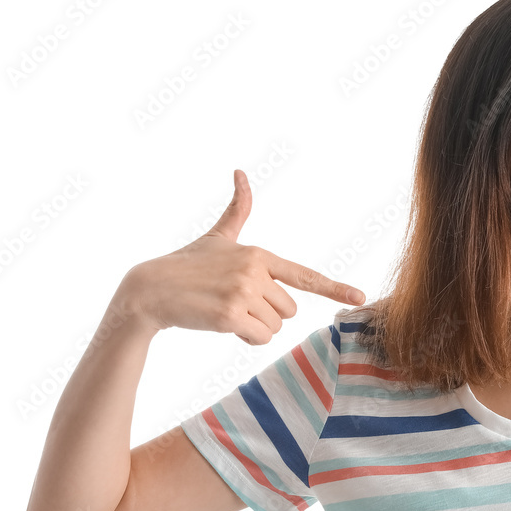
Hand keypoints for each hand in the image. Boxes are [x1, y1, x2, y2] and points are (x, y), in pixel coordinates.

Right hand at [119, 170, 365, 343]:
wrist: (150, 289)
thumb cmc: (187, 264)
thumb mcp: (217, 236)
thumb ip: (237, 210)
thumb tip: (241, 172)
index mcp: (259, 254)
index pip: (304, 275)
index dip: (334, 287)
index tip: (360, 296)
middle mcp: (255, 271)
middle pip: (288, 311)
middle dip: (267, 314)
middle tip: (235, 302)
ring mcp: (243, 293)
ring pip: (274, 327)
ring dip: (254, 327)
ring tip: (226, 310)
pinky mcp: (230, 315)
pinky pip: (259, 338)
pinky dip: (245, 338)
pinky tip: (223, 324)